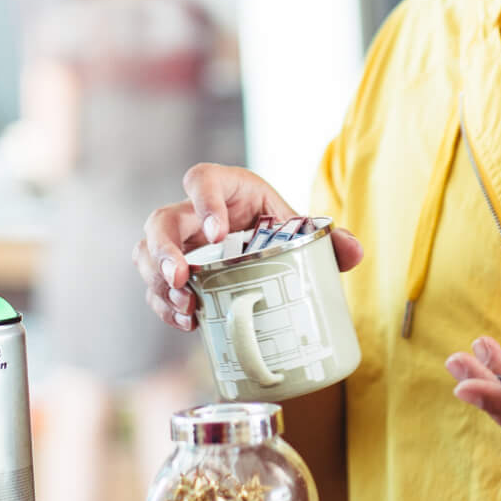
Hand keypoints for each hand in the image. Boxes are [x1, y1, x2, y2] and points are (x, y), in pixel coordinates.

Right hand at [133, 163, 363, 331]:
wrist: (266, 250)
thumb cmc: (278, 230)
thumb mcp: (300, 228)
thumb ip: (327, 238)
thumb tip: (353, 251)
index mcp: (227, 189)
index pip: (201, 179)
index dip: (204, 201)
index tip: (218, 232)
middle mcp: (194, 214)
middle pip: (160, 220)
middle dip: (164, 249)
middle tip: (181, 277)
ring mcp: (179, 244)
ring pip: (147, 254)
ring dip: (158, 283)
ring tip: (186, 307)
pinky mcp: (174, 273)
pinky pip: (154, 288)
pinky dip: (164, 307)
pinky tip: (187, 322)